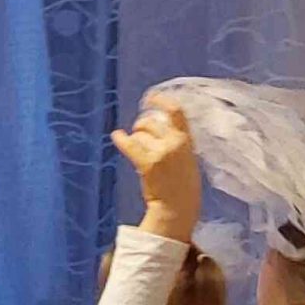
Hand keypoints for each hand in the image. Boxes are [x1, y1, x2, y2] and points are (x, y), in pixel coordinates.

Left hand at [111, 98, 201, 230]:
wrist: (178, 206)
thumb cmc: (183, 183)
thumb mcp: (187, 156)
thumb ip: (176, 140)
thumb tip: (156, 125)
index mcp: (186, 140)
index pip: (176, 111)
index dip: (162, 100)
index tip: (152, 97)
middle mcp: (174, 143)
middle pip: (150, 122)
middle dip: (141, 124)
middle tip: (140, 132)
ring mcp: (160, 153)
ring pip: (139, 134)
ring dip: (135, 138)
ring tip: (137, 147)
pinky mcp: (147, 164)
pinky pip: (129, 144)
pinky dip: (120, 139)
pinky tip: (117, 136)